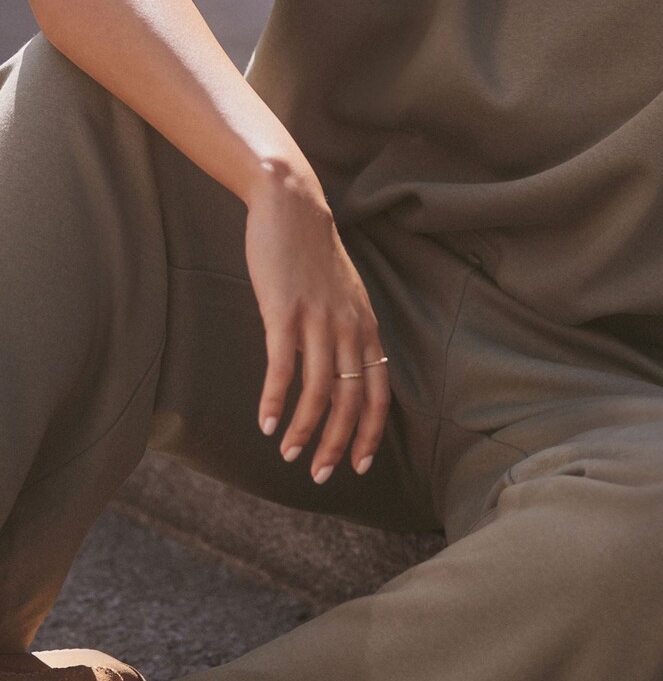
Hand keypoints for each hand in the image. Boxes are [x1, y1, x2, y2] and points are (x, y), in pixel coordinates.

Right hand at [243, 167, 389, 481]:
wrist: (292, 205)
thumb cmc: (312, 252)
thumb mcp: (345, 294)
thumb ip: (348, 331)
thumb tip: (342, 371)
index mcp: (366, 326)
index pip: (379, 393)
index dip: (369, 433)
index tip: (357, 465)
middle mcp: (349, 327)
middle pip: (351, 401)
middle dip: (337, 445)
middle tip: (320, 475)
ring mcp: (318, 320)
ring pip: (319, 392)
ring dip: (305, 431)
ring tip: (288, 454)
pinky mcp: (284, 312)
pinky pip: (283, 368)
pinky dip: (275, 401)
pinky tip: (266, 423)